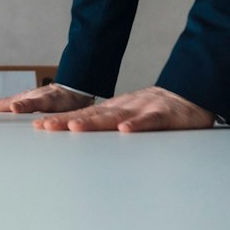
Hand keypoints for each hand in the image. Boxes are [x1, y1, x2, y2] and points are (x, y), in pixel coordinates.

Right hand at [0, 84, 93, 114]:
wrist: (79, 92)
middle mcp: (23, 102)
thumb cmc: (63, 97)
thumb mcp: (45, 101)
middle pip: (0, 105)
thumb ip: (29, 105)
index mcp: (22, 100)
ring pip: (8, 108)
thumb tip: (11, 107)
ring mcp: (29, 104)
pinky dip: (10, 114)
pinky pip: (19, 112)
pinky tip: (12, 118)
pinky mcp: (37, 108)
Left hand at [28, 85, 213, 132]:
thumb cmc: (156, 111)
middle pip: (92, 116)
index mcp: (114, 110)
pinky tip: (125, 129)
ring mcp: (142, 110)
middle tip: (45, 127)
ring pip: (115, 116)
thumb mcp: (128, 118)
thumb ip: (108, 125)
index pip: (83, 116)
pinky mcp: (164, 116)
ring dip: (95, 122)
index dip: (61, 121)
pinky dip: (137, 124)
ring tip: (74, 127)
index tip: (39, 127)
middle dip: (68, 122)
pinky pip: (149, 121)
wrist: (189, 95)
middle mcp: (123, 108)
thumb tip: (80, 134)